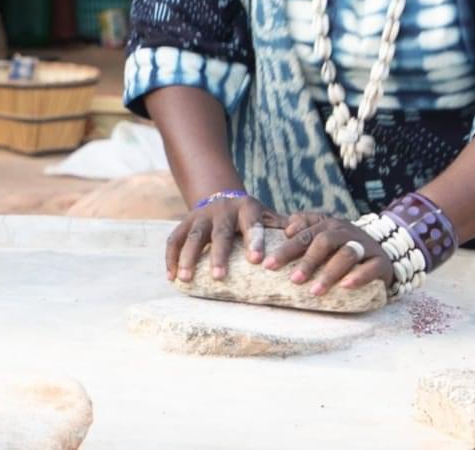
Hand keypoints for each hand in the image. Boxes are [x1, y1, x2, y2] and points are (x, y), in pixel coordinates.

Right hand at [166, 190, 280, 282]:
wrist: (221, 194)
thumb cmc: (251, 215)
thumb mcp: (267, 214)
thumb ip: (283, 226)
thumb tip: (303, 238)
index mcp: (247, 208)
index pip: (252, 224)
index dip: (255, 241)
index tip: (257, 261)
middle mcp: (222, 210)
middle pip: (219, 233)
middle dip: (218, 255)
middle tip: (219, 277)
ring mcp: (201, 215)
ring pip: (193, 236)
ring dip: (188, 257)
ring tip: (186, 279)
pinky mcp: (185, 222)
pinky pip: (175, 239)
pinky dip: (171, 257)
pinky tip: (171, 277)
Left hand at [261, 212, 392, 295]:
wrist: (382, 254)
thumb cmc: (342, 247)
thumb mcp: (323, 234)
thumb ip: (304, 229)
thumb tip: (287, 229)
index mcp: (327, 224)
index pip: (303, 233)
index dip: (285, 248)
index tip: (268, 264)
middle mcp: (345, 231)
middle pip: (323, 241)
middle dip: (306, 261)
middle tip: (293, 280)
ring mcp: (364, 246)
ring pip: (346, 254)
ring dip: (329, 273)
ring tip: (314, 290)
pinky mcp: (380, 262)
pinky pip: (370, 268)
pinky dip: (358, 277)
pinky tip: (345, 286)